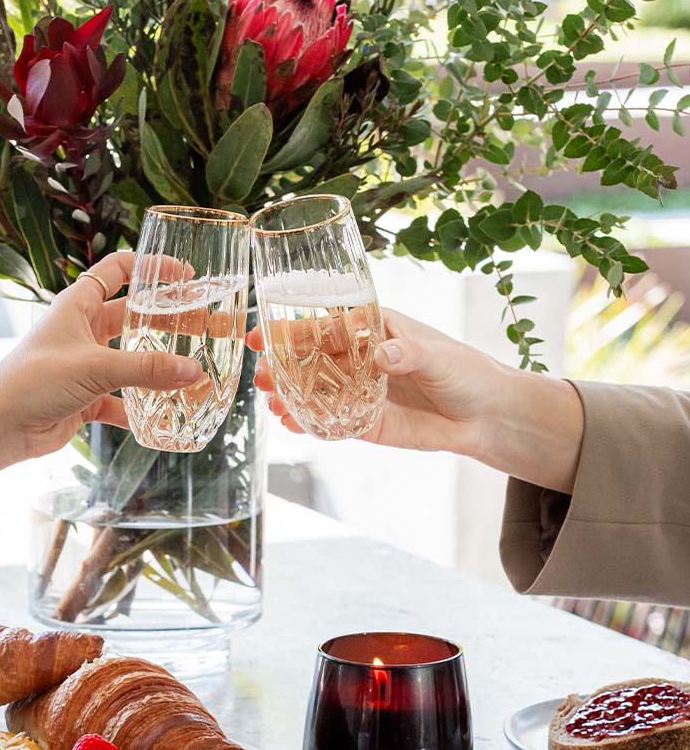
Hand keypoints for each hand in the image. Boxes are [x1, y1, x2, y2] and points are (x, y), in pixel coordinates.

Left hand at [0, 252, 202, 457]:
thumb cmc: (34, 381)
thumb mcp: (95, 368)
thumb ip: (147, 369)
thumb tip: (194, 370)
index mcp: (78, 304)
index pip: (118, 270)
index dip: (151, 267)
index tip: (185, 275)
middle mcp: (83, 330)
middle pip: (133, 315)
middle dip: (167, 319)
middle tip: (202, 324)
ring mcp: (85, 365)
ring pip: (132, 359)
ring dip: (159, 366)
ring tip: (194, 368)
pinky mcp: (85, 398)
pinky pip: (122, 400)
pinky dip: (141, 409)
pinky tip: (164, 418)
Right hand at [249, 309, 512, 458]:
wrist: (487, 416)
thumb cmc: (466, 371)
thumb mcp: (438, 355)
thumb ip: (408, 353)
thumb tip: (383, 355)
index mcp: (372, 329)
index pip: (324, 325)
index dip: (290, 328)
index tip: (262, 333)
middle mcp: (359, 359)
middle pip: (310, 359)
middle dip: (282, 366)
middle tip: (261, 375)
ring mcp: (360, 391)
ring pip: (315, 392)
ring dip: (290, 396)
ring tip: (272, 402)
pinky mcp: (366, 422)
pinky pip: (331, 422)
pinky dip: (309, 423)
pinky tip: (291, 424)